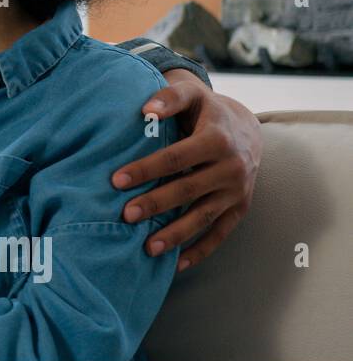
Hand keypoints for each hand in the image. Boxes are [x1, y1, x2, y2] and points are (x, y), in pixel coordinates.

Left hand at [112, 70, 261, 271]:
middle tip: (125, 215)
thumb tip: (145, 109)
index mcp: (217, 139)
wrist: (245, 128)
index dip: (146, 169)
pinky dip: (200, 251)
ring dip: (176, 235)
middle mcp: (232, 168)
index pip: (176, 158)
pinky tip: (176, 265)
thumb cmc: (204, 110)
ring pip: (204, 217)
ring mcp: (238, 191)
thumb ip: (169, 97)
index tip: (116, 180)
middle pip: (189, 189)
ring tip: (147, 249)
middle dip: (156, 203)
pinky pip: (221, 233)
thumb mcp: (191, 95)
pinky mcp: (240, 208)